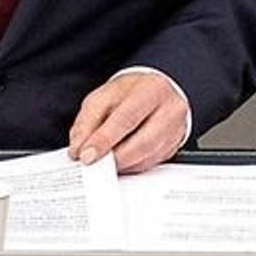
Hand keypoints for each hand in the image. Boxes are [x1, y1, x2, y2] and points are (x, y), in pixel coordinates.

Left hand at [68, 71, 189, 174]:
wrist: (153, 92)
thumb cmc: (129, 94)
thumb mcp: (103, 97)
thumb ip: (88, 121)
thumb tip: (79, 149)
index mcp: (152, 89)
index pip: (127, 118)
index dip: (104, 139)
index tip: (86, 155)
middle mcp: (170, 109)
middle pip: (143, 141)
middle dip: (114, 157)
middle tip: (93, 164)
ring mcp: (176, 129)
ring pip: (148, 156)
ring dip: (121, 164)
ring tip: (103, 163)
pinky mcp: (175, 146)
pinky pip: (151, 163)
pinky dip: (131, 166)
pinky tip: (119, 162)